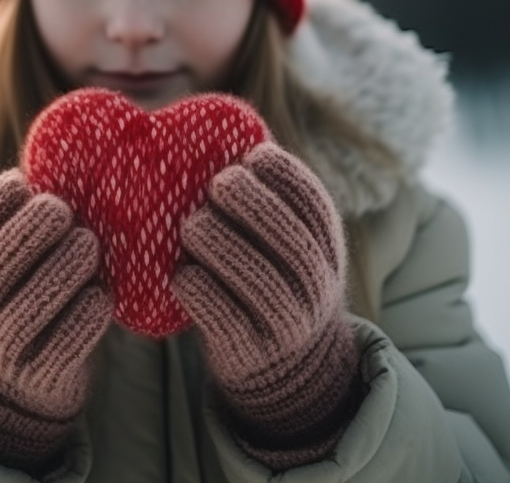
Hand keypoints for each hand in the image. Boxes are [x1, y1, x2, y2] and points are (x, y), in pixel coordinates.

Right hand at [0, 169, 112, 472]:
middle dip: (28, 234)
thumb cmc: (19, 301)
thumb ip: (20, 227)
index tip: (24, 182)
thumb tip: (64, 160)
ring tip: (88, 244)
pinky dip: (86, 314)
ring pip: (30, 307)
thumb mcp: (2, 266)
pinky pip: (66, 342)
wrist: (12, 387)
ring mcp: (4, 348)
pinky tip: (101, 295)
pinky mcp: (40, 376)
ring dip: (63, 269)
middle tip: (61, 209)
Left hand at [172, 142, 363, 467]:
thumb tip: (218, 140)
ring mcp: (286, 323)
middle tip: (219, 183)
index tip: (253, 155)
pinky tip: (182, 273)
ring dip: (218, 242)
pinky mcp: (249, 352)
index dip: (285, 174)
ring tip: (193, 224)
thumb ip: (271, 206)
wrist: (287, 369)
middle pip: (290, 239)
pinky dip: (196, 287)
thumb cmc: (274, 283)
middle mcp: (315, 287)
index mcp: (326, 249)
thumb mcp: (292, 246)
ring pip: (255, 277)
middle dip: (251, 203)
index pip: (314, 204)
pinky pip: (220, 315)